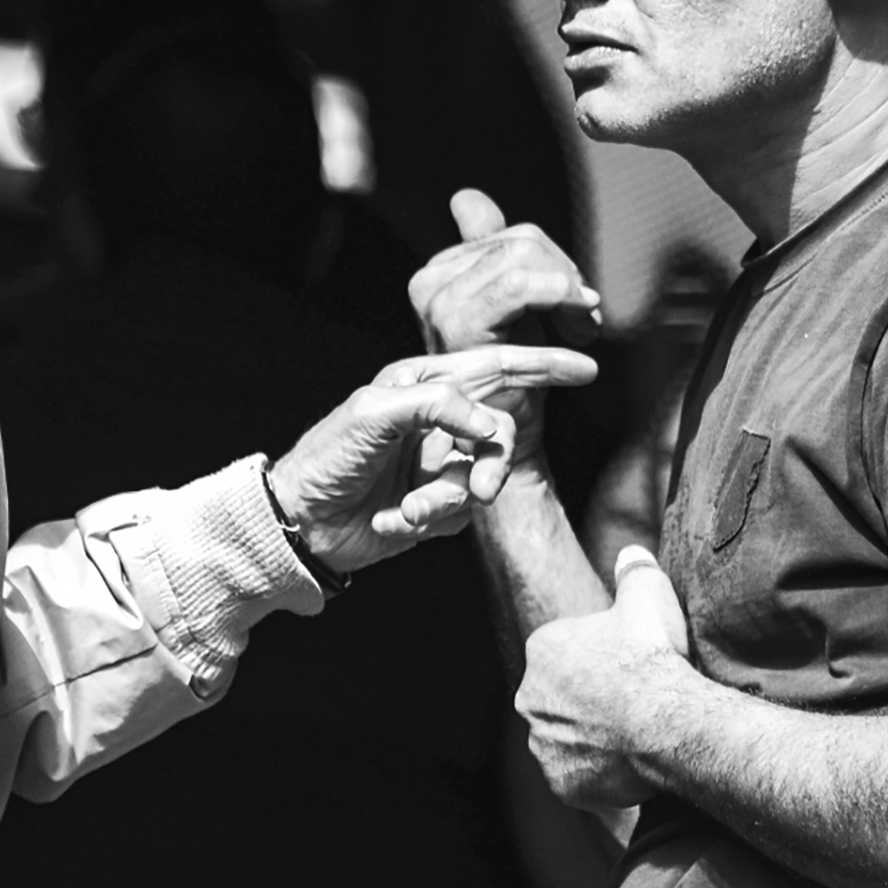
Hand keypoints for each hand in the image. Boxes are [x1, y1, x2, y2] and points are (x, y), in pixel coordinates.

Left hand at [268, 344, 596, 573]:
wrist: (302, 523)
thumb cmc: (328, 456)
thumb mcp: (373, 414)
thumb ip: (435, 405)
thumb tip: (489, 425)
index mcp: (424, 384)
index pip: (495, 367)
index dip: (541, 364)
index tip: (584, 367)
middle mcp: (438, 421)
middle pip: (501, 434)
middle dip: (493, 465)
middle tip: (481, 491)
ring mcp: (441, 463)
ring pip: (484, 478)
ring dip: (448, 501)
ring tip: (410, 511)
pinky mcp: (438, 504)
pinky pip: (462, 512)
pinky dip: (430, 519)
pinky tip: (395, 520)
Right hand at [408, 192, 599, 476]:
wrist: (501, 449)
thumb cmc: (508, 385)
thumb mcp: (505, 309)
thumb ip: (487, 250)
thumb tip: (465, 197)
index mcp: (437, 273)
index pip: (513, 235)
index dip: (557, 266)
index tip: (575, 305)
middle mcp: (429, 283)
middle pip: (523, 241)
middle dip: (567, 278)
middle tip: (585, 320)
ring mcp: (440, 303)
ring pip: (527, 258)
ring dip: (569, 293)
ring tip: (582, 331)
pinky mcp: (459, 325)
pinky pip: (523, 285)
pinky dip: (564, 304)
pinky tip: (582, 341)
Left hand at [516, 545, 689, 810]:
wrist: (665, 721)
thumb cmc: (651, 658)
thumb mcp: (647, 596)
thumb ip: (635, 571)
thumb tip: (632, 554)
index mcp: (542, 651)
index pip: (566, 654)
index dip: (601, 660)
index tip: (629, 667)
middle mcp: (530, 698)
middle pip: (562, 698)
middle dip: (590, 701)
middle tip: (632, 704)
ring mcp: (543, 745)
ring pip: (567, 740)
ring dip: (591, 739)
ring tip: (633, 737)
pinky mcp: (561, 783)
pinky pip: (578, 779)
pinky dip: (598, 776)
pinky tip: (627, 765)